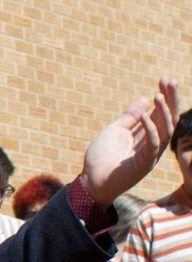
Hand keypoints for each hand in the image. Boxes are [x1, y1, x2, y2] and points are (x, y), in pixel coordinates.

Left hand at [80, 79, 177, 204]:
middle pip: (168, 119)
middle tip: (171, 81)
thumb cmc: (101, 158)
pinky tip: (145, 116)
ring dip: (163, 112)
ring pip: (166, 131)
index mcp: (146, 136)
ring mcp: (150, 155)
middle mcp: (152, 144)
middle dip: (171, 100)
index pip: (161, 113)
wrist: (90, 182)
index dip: (164, 96)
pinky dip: (150, 129)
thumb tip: (144, 99)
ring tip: (158, 95)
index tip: (164, 79)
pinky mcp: (144, 164)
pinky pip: (153, 145)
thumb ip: (129, 117)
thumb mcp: (114, 131)